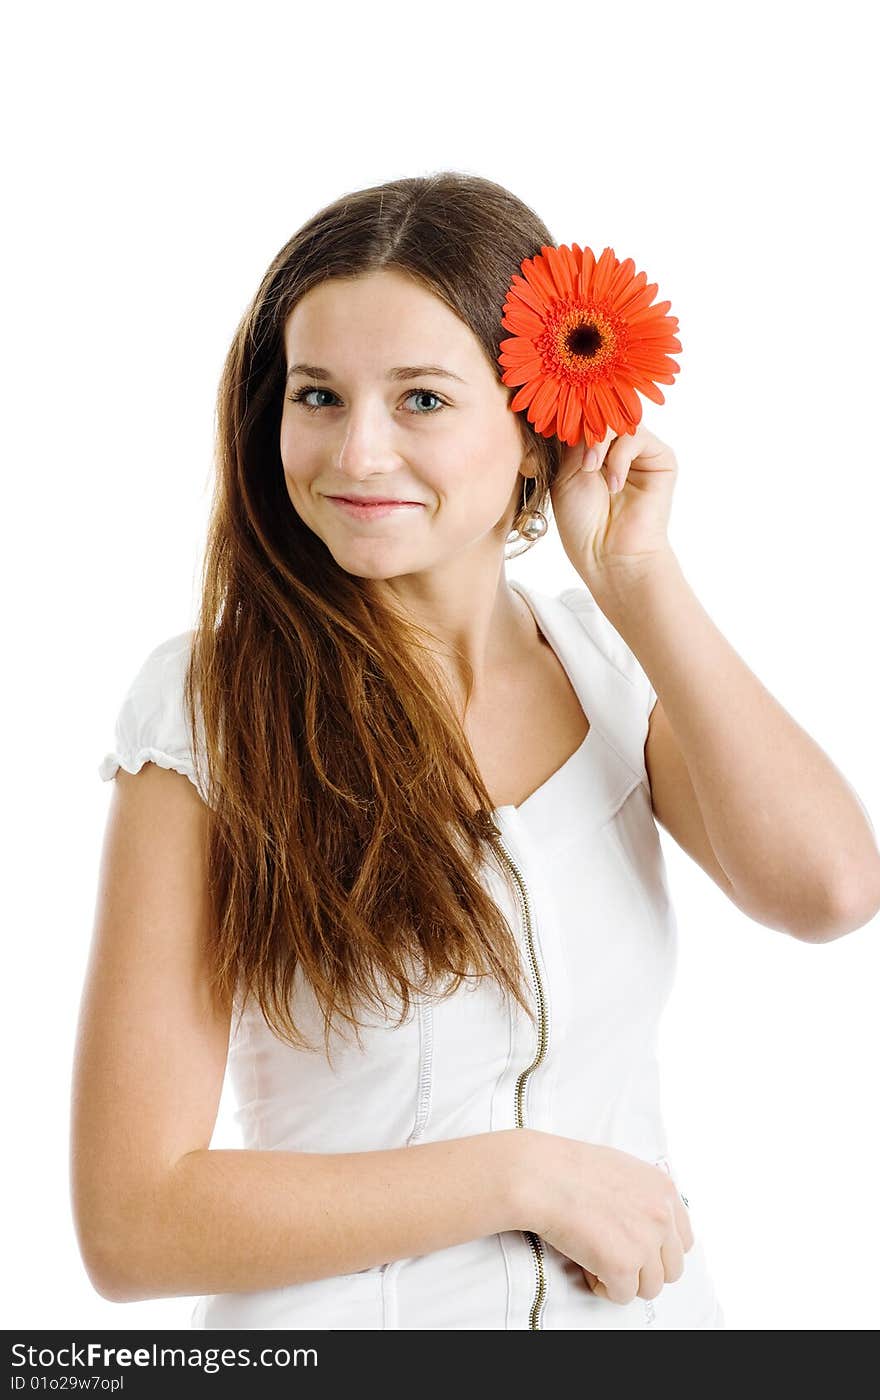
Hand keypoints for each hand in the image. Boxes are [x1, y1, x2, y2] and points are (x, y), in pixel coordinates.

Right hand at [520, 1131, 694, 1304]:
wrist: (542, 1176)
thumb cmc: (569, 1168)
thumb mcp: (621, 1169)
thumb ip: (643, 1196)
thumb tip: (644, 1222)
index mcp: (663, 1189)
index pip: (683, 1240)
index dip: (659, 1250)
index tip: (640, 1250)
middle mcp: (661, 1216)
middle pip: (671, 1269)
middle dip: (644, 1269)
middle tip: (617, 1259)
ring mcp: (645, 1242)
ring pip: (650, 1287)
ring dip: (625, 1280)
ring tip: (598, 1261)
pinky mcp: (623, 1266)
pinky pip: (623, 1296)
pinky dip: (604, 1287)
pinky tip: (588, 1267)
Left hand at [548, 422, 677, 592]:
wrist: (609, 555)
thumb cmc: (582, 522)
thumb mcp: (565, 473)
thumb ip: (572, 438)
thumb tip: (574, 403)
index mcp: (590, 449)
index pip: (581, 415)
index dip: (568, 416)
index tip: (551, 422)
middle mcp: (615, 446)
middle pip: (600, 412)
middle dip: (583, 427)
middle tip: (575, 455)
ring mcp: (639, 451)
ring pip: (617, 420)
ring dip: (598, 442)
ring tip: (590, 471)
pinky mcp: (661, 459)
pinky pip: (637, 436)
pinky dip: (619, 457)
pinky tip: (613, 484)